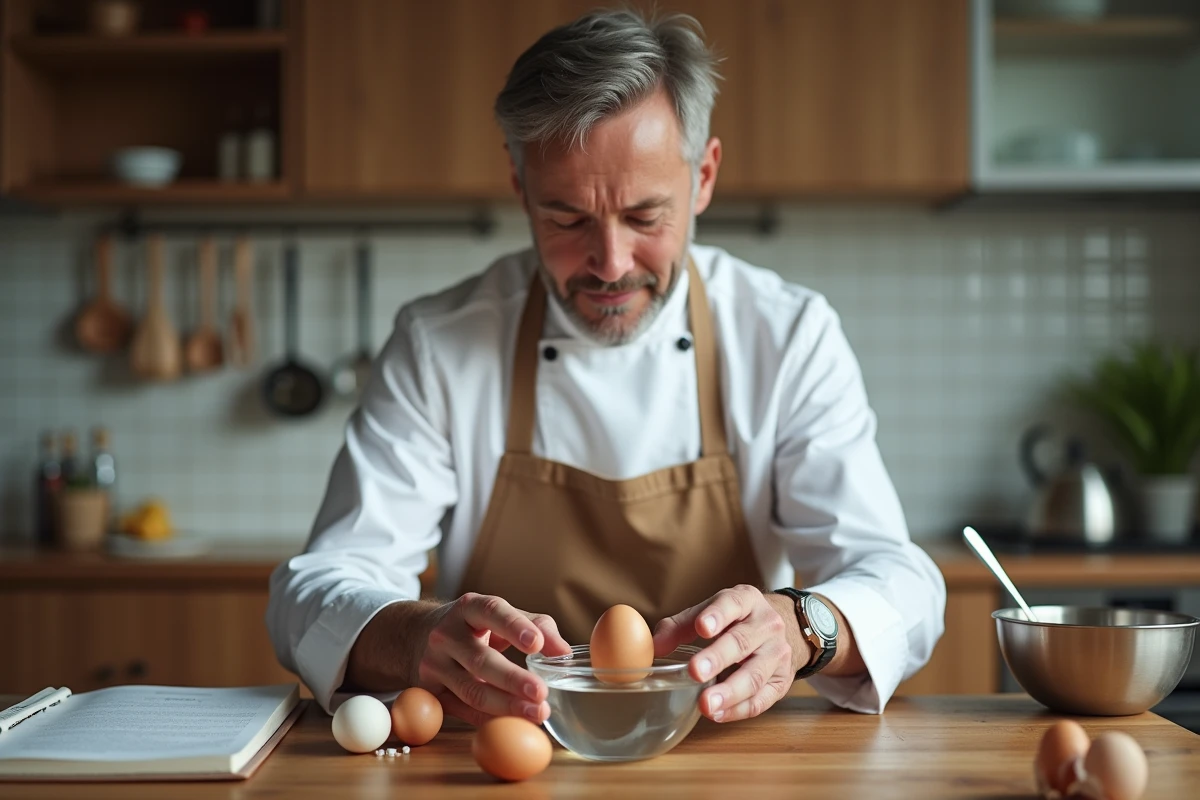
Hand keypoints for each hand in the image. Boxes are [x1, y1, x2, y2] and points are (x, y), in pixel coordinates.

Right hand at [415, 593, 570, 725]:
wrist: (414, 636)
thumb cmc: (471, 626)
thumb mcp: (499, 616)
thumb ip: (537, 627)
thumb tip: (564, 654)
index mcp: (468, 608)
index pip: (491, 612)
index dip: (514, 627)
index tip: (536, 645)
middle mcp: (446, 634)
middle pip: (481, 660)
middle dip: (513, 679)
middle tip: (541, 692)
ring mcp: (433, 664)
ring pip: (471, 689)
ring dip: (506, 705)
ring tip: (537, 713)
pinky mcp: (428, 691)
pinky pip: (462, 709)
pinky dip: (490, 718)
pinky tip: (513, 722)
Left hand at [653, 585, 800, 722]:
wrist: (784, 628)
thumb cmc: (737, 620)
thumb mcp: (711, 611)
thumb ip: (680, 627)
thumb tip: (653, 646)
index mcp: (746, 601)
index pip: (732, 605)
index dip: (717, 616)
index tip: (702, 628)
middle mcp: (767, 625)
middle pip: (741, 642)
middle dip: (718, 658)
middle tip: (695, 671)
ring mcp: (778, 653)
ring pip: (754, 675)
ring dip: (729, 692)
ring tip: (706, 705)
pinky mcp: (782, 680)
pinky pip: (761, 699)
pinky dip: (738, 709)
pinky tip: (718, 714)